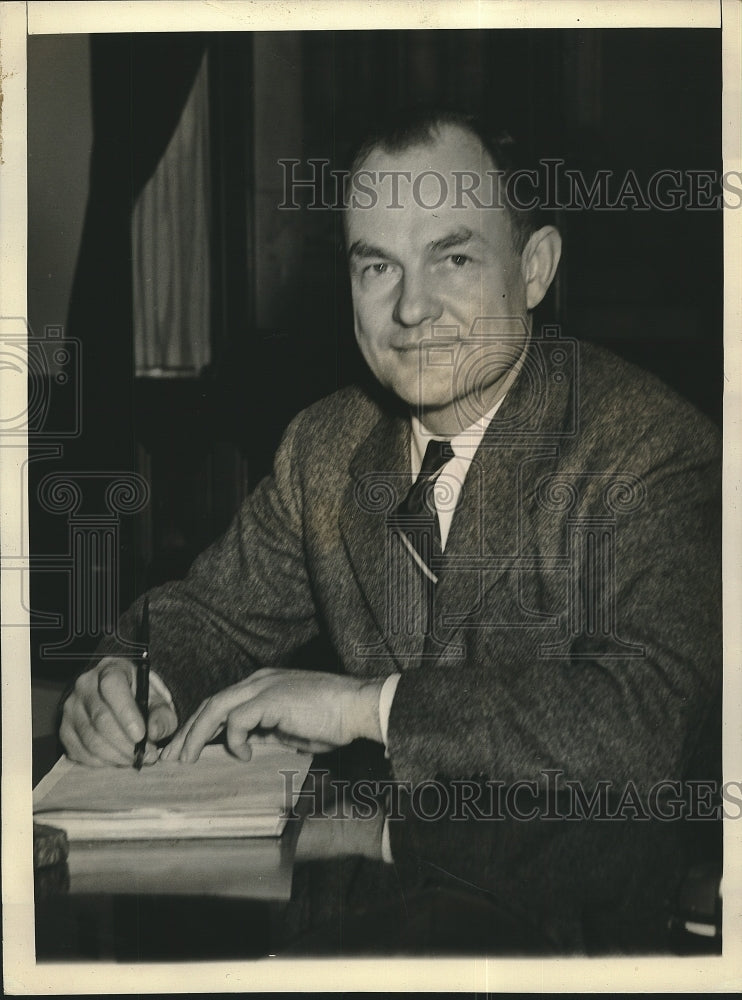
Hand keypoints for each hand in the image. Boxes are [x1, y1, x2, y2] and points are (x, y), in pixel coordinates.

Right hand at [59, 656, 177, 766]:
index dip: (126, 712)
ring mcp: (72, 708)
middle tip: (145, 755)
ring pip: (90, 738)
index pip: (112, 686)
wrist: (122, 700)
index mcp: (112, 669)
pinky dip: (102, 762)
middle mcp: (86, 685)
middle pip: (101, 718)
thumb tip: (153, 732)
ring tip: (135, 759)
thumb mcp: (159, 701)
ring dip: (116, 755)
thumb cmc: (142, 698)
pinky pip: (80, 752)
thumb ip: (162, 716)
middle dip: (126, 743)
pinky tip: (118, 759)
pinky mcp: (65, 730)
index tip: (142, 735)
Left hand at [161, 668, 383, 762]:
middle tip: (172, 757)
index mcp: (263, 686)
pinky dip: (234, 739)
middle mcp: (258, 681)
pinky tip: (240, 755)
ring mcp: (264, 687)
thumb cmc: (332, 720)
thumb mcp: (290, 729)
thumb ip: (266, 732)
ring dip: (197, 735)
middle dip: (188, 731)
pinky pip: (238, 719)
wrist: (357, 707)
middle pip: (211, 704)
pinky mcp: (270, 698)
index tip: (186, 750)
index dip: (200, 727)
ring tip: (186, 759)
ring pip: (216, 708)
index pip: (221, 704)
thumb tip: (244, 746)